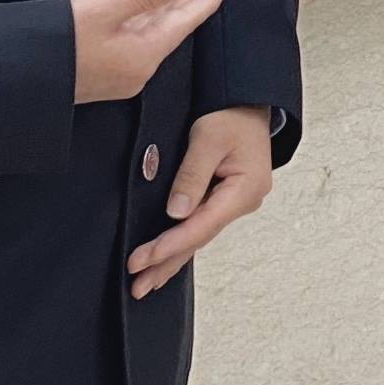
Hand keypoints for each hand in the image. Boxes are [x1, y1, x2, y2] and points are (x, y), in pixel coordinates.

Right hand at [70, 0, 226, 104]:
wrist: (18, 80)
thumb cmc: (57, 46)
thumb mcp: (101, 11)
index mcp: (142, 55)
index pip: (182, 22)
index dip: (202, 0)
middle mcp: (137, 68)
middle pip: (173, 27)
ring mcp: (120, 72)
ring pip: (156, 32)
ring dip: (172, 6)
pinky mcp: (103, 71)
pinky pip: (140, 39)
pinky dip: (151, 18)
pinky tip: (152, 10)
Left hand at [127, 105, 274, 298]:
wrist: (247, 98)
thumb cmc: (231, 113)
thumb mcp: (208, 138)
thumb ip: (192, 175)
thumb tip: (176, 213)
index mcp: (244, 190)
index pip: (201, 226)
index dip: (169, 245)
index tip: (141, 259)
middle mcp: (242, 202)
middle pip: (198, 239)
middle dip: (166, 263)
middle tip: (136, 285)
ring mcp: (234, 202)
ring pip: (198, 236)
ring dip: (171, 258)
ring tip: (145, 283)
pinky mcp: (224, 198)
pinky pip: (200, 225)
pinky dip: (181, 242)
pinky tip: (167, 259)